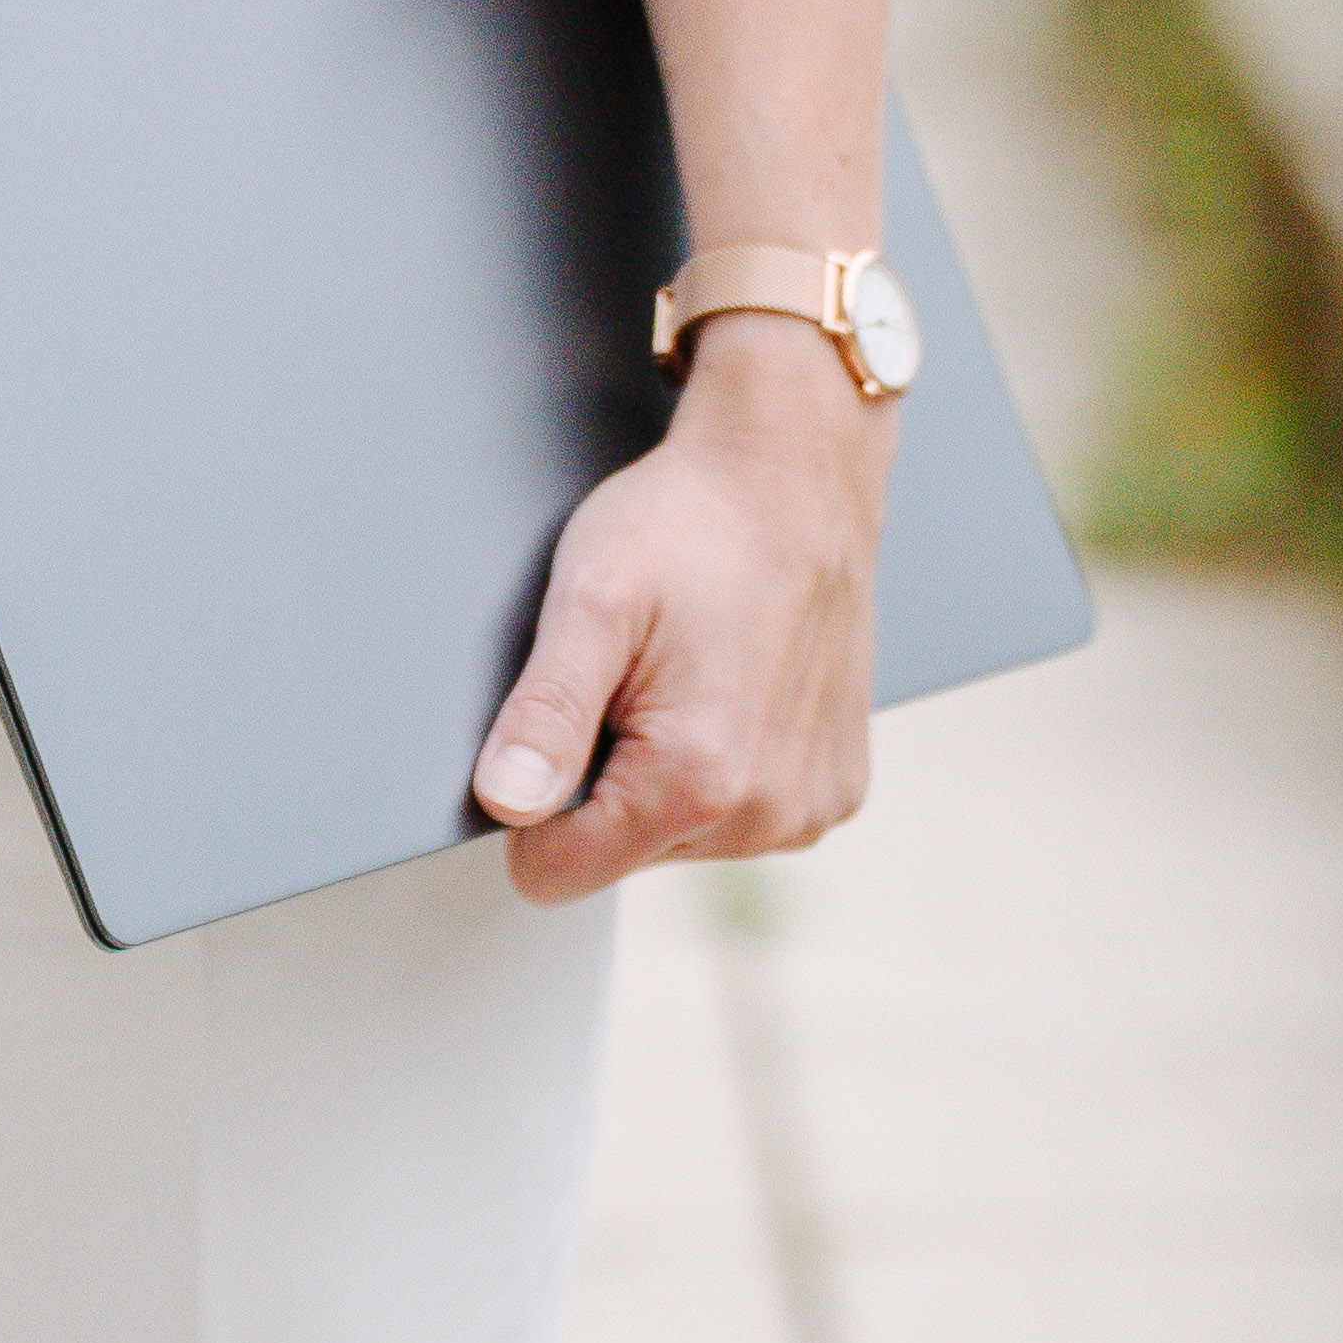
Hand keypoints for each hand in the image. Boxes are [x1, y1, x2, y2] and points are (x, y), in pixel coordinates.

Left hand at [468, 316, 884, 901]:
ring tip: (686, 669)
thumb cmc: (691, 521)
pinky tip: (731, 683)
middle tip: (634, 673)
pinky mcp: (837, 789)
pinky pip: (742, 814)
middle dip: (608, 775)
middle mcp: (767, 815)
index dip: (534, 800)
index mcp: (698, 782)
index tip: (565, 715)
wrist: (797, 471)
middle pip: (621, 852)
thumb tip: (506, 805)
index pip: (557, 872)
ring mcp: (810, 807)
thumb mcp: (591, 599)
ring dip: (666, 768)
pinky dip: (724, 762)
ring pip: (680, 836)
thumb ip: (546, 714)